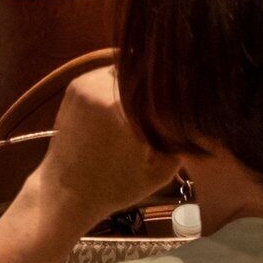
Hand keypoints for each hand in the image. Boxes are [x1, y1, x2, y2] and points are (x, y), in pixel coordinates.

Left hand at [18, 67, 178, 233]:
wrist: (65, 192)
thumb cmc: (116, 188)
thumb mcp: (160, 171)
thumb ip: (181, 141)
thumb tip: (198, 117)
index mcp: (127, 110)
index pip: (164, 86)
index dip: (180, 89)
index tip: (189, 99)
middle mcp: (105, 89)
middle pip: (145, 73)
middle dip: (158, 86)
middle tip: (168, 101)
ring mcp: (87, 84)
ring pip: (126, 70)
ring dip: (138, 83)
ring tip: (146, 104)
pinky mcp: (76, 85)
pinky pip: (106, 75)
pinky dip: (118, 85)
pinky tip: (125, 103)